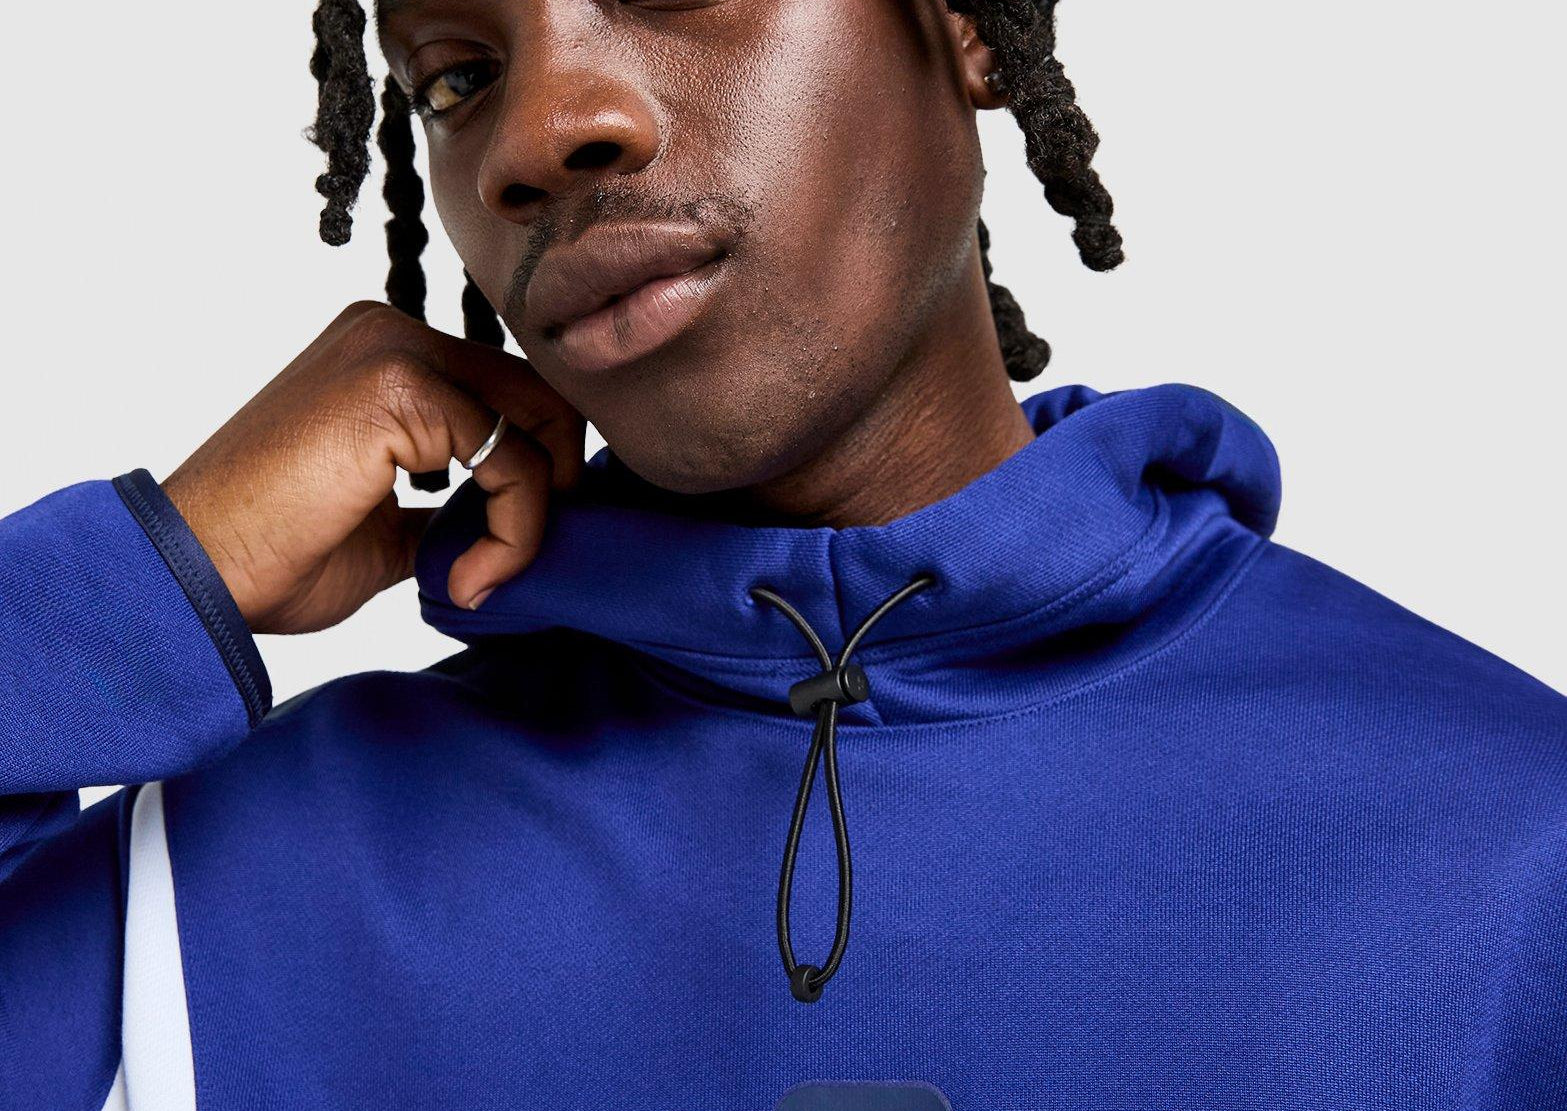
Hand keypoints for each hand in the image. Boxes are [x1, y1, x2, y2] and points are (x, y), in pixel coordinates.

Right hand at [161, 301, 585, 633]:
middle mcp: (391, 332)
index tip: (508, 551)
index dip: (538, 471)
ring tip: (480, 578)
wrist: (197, 573)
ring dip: (531, 517)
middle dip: (552, 484)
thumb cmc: (274, 556)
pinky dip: (514, 530)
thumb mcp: (385, 524)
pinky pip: (512, 457)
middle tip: (514, 561)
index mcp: (383, 354)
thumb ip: (448, 505)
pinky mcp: (399, 387)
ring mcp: (394, 350)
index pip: (509, 394)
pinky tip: (467, 579)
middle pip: (537, 394)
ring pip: (535, 423)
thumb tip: (508, 524)